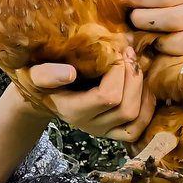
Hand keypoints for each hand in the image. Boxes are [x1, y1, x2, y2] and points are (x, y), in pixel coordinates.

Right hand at [16, 50, 155, 142]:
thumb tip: (70, 72)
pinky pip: (138, 129)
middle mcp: (91, 125)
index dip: (118, 72)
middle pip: (126, 108)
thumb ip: (47, 74)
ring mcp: (104, 131)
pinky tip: (143, 88)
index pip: (108, 97)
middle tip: (128, 53)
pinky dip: (147, 108)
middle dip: (133, 77)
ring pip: (135, 117)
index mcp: (73, 110)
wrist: (43, 97)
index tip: (114, 51)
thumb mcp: (35, 75)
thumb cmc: (40, 82)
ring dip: (141, 89)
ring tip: (135, 65)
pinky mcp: (113, 132)